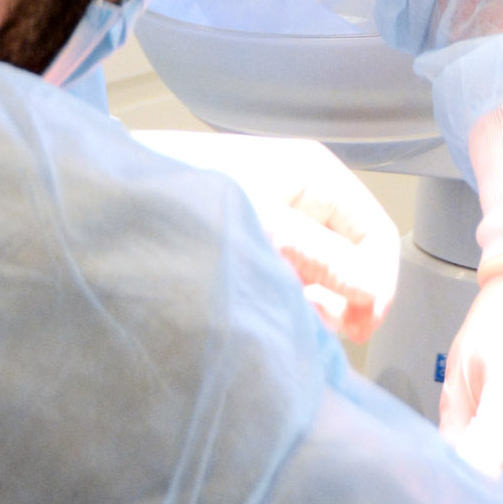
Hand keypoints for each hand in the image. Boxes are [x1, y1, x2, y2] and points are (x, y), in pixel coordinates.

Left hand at [143, 134, 400, 347]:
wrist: (123, 199)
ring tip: (281, 315)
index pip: (377, 235)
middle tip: (317, 327)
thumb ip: (327, 262)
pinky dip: (286, 302)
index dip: (379, 284)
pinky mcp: (255, 244)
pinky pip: (290, 281)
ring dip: (312, 304)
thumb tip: (374, 295)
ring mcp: (279, 220)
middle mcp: (303, 195)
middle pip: (353, 259)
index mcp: (317, 176)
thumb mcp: (269, 229)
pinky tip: (264, 311)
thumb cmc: (192, 198)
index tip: (361, 327)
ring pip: (323, 276)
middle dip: (343, 298)